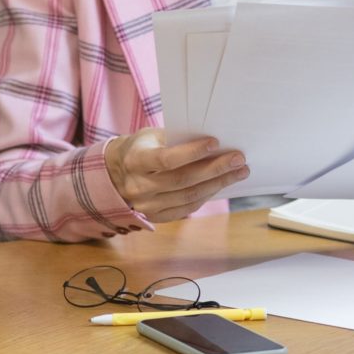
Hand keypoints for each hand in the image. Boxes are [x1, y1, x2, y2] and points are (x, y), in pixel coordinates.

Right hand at [105, 130, 248, 222]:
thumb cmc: (140, 148)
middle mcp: (138, 186)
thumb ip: (175, 138)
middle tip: (239, 159)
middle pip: (183, 180)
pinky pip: (187, 208)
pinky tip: (221, 184)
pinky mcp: (155, 217)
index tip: (215, 142)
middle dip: (215, 169)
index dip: (192, 152)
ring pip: (188, 196)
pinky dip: (207, 196)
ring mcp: (146, 205)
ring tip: (239, 171)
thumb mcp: (150, 136)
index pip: (166, 159)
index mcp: (135, 161)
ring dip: (218, 184)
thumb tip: (213, 141)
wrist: (114, 173)